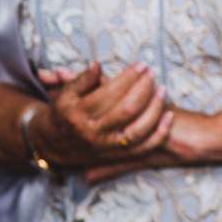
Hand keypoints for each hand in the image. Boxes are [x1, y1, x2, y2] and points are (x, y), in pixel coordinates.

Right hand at [32, 63, 175, 169]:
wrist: (52, 144)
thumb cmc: (63, 112)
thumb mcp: (66, 93)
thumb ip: (82, 79)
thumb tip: (97, 64)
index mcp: (79, 114)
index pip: (109, 93)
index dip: (128, 77)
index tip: (140, 65)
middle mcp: (94, 133)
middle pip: (126, 110)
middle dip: (143, 88)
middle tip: (152, 72)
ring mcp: (107, 147)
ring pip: (138, 131)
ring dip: (154, 109)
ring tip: (162, 90)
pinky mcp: (117, 156)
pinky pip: (144, 148)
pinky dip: (159, 133)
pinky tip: (169, 116)